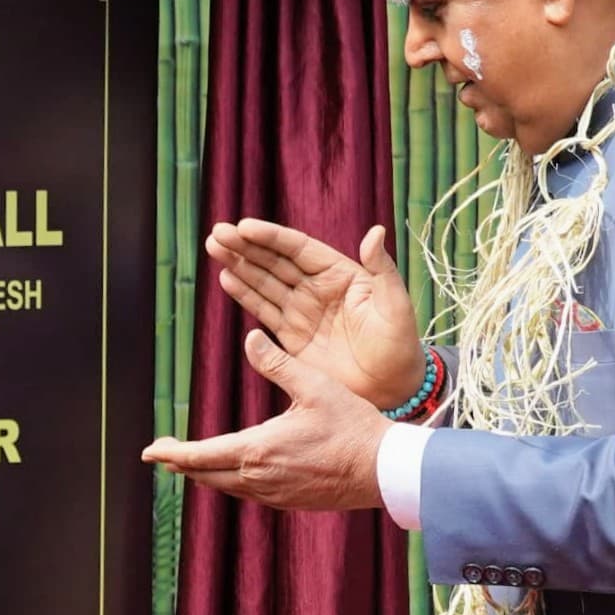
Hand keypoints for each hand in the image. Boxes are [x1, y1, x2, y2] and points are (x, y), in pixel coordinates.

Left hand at [140, 327, 391, 512]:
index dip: (171, 453)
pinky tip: (231, 472)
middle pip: (205, 475)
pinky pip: (247, 493)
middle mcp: (260, 478)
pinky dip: (229, 482)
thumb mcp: (315, 386)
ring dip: (203, 473)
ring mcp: (274, 494)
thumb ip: (277, 364)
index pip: (200, 455)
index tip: (149, 450)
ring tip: (188, 462)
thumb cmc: (353, 425)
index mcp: (258, 450)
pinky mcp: (288, 502)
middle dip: (181, 463)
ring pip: (224, 486)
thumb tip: (249, 338)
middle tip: (162, 453)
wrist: (383, 470)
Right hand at [208, 218, 422, 407]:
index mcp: (340, 273)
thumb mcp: (395, 304)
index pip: (298, 248)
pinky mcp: (292, 338)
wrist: (392, 387)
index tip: (244, 227)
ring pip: (264, 282)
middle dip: (245, 247)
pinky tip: (226, 278)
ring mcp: (302, 312)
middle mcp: (317, 288)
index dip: (271, 237)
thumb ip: (382, 268)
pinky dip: (244, 294)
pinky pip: (264, 311)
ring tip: (214, 248)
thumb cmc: (400, 343)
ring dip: (239, 265)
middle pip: (274, 261)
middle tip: (218, 234)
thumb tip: (374, 232)